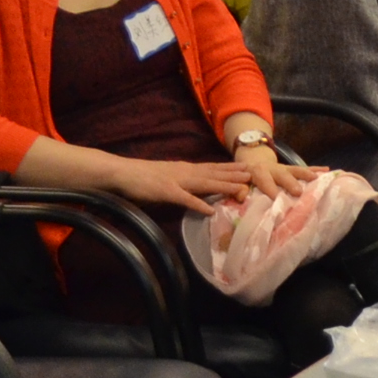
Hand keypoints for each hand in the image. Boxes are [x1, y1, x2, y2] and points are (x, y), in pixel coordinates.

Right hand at [113, 154, 253, 213]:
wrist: (122, 172)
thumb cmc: (142, 177)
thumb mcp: (167, 176)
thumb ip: (182, 181)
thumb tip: (195, 188)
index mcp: (185, 169)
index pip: (212, 168)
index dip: (231, 169)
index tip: (248, 169)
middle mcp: (185, 172)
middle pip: (214, 173)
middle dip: (235, 174)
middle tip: (255, 174)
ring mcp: (176, 181)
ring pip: (205, 183)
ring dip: (224, 185)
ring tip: (242, 188)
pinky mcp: (165, 191)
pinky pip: (184, 199)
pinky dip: (198, 204)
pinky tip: (211, 210)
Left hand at [237, 152, 322, 202]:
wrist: (252, 163)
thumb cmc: (247, 180)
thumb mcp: (240, 183)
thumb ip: (240, 190)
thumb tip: (241, 197)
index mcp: (259, 173)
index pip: (264, 181)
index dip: (269, 189)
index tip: (275, 198)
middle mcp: (273, 169)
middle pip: (283, 175)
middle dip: (290, 183)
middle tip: (297, 191)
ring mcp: (285, 168)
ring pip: (296, 170)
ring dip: (306, 174)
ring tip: (316, 179)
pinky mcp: (293, 169)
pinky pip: (306, 169)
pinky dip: (316, 170)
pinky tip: (327, 171)